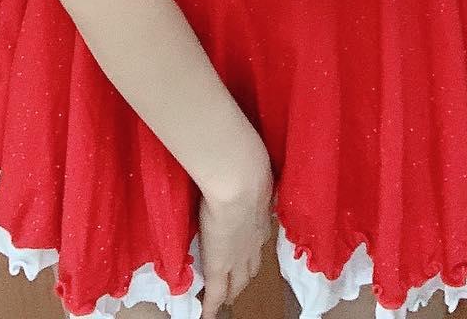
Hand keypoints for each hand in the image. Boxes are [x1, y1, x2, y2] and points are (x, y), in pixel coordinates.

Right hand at [197, 150, 274, 315]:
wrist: (240, 179)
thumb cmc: (245, 165)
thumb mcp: (251, 172)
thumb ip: (248, 175)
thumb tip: (247, 164)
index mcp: (260, 219)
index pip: (256, 242)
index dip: (252, 250)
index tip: (249, 252)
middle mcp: (253, 242)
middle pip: (251, 267)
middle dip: (245, 275)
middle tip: (239, 282)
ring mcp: (237, 256)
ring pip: (237, 281)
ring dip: (233, 289)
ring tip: (226, 295)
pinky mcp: (219, 265)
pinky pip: (214, 293)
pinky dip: (211, 307)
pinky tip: (207, 317)